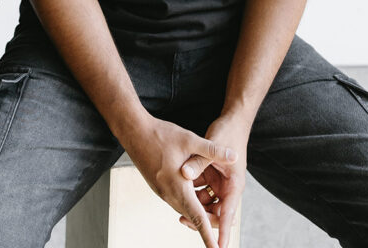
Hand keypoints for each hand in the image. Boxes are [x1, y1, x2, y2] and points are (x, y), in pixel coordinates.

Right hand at [121, 115, 237, 247]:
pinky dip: (190, 199)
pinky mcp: (158, 186)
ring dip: (199, 208)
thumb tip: (234, 156)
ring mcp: (162, 192)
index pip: (198, 217)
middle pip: (193, 216)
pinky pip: (177, 199)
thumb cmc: (160, 135)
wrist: (133, 132)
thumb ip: (213, 150)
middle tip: (226, 223)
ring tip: (214, 204)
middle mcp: (169, 194)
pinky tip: (195, 187)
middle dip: (209, 221)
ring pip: (185, 207)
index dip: (209, 236)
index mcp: (179, 187)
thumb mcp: (189, 140)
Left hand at [179, 114, 249, 247]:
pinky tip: (181, 186)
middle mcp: (228, 186)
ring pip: (207, 201)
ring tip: (178, 207)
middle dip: (202, 217)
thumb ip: (198, 161)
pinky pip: (202, 188)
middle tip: (183, 220)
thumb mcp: (212, 146)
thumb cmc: (227, 132)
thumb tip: (184, 174)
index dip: (222, 231)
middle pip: (217, 211)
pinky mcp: (212, 174)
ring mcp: (220, 181)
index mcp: (234, 184)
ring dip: (195, 204)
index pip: (228, 213)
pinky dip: (193, 190)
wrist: (233, 120)